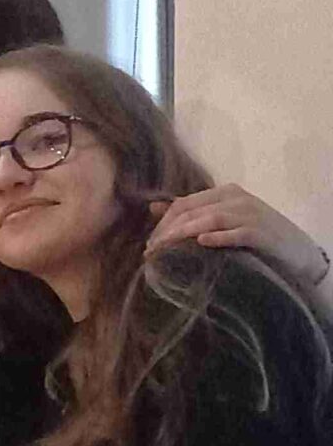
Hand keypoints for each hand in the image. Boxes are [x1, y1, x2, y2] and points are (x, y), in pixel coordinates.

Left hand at [147, 184, 325, 286]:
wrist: (296, 250)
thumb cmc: (256, 236)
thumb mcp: (225, 220)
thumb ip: (194, 213)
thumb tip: (154, 207)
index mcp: (225, 192)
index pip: (184, 203)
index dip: (163, 223)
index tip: (150, 245)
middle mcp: (236, 198)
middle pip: (192, 211)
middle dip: (167, 231)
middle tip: (151, 252)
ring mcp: (250, 213)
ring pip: (209, 219)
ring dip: (182, 235)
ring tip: (164, 251)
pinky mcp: (261, 232)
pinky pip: (235, 233)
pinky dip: (217, 237)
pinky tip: (201, 244)